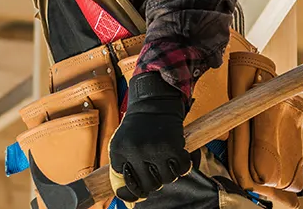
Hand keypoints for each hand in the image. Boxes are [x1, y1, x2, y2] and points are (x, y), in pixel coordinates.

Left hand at [108, 72, 191, 205]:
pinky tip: (178, 155)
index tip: (140, 190)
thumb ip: (123, 168)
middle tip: (156, 170)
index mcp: (118, 151)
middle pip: (149, 185)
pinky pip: (182, 169)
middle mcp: (134, 151)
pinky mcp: (172, 146)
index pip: (126, 185)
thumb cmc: (137, 127)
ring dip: (169, 173)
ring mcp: (154, 149)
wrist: (153, 102)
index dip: (134, 190)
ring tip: (166, 160)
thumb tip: (129, 201)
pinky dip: (183, 166)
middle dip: (154, 181)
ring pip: (167, 179)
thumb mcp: (122, 144)